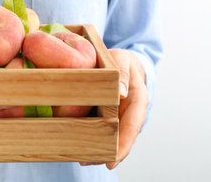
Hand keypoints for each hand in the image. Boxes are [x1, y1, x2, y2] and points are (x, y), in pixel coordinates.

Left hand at [80, 48, 148, 168]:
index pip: (133, 126)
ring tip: (82, 159)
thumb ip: (122, 73)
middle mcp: (132, 111)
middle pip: (123, 138)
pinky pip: (106, 129)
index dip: (124, 144)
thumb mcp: (121, 59)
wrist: (124, 60)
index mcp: (138, 99)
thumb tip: (122, 93)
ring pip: (114, 137)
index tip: (112, 160)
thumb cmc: (122, 59)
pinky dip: (96, 138)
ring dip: (100, 149)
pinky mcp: (112, 115)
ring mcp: (122, 115)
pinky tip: (82, 146)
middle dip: (108, 153)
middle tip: (87, 161)